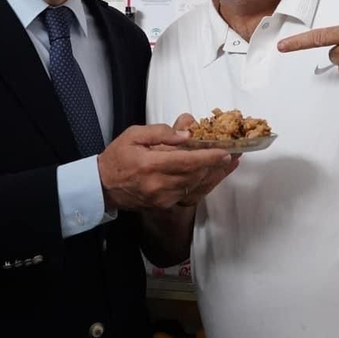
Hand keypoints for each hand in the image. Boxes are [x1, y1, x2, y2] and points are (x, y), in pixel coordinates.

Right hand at [98, 123, 237, 211]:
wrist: (103, 186)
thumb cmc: (118, 157)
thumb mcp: (135, 135)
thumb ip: (161, 132)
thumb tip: (186, 133)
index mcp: (150, 165)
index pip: (186, 161)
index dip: (209, 157)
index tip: (226, 151)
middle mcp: (158, 185)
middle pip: (196, 175)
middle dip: (217, 165)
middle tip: (235, 153)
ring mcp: (162, 198)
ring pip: (195, 185)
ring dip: (213, 174)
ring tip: (229, 163)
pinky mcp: (164, 205)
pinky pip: (188, 193)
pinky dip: (202, 183)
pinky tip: (212, 174)